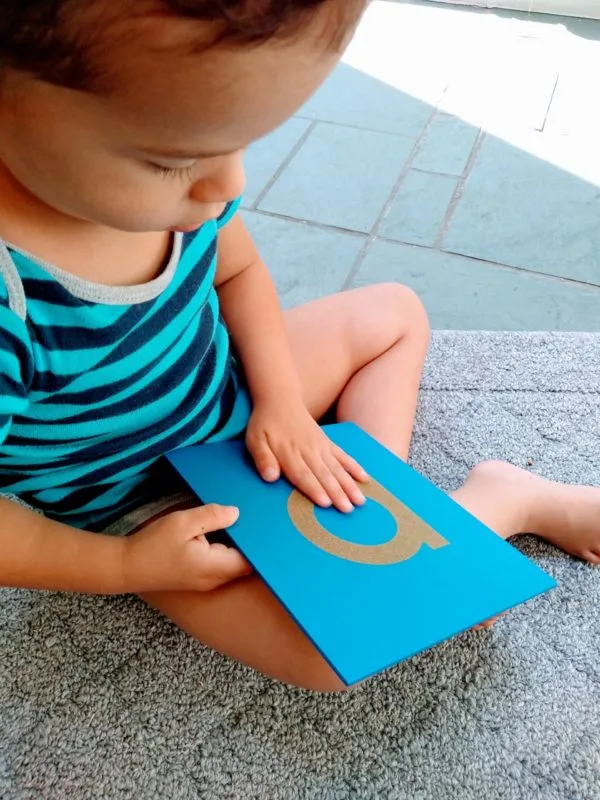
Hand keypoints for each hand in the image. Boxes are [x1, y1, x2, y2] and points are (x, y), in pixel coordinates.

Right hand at [122, 505, 251, 592]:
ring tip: (244, 521)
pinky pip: (222, 564)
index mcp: (214, 567)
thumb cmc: (152, 545)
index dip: (262, 544)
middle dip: (252, 543)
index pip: (252, 560)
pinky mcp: (200, 577)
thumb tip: (238, 513)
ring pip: (234, 564)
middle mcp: (215, 579)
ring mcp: (208, 581)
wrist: (126, 567)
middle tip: (259, 518)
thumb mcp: (182, 523)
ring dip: (239, 545)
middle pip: (246, 563)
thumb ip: (211, 516)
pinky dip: (227, 550)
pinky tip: (224, 531)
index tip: (267, 525)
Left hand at [245, 397, 368, 512]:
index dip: (315, 489)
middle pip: (324, 475)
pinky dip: (354, 467)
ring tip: (360, 500)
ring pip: (336, 468)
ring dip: (349, 485)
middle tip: (348, 509)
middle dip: (337, 493)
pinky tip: (364, 478)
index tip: (326, 503)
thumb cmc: (265, 423)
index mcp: (289, 453)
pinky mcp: (327, 442)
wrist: (280, 399)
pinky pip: (343, 455)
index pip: (303, 475)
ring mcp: (320, 446)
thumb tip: (270, 477)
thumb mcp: (255, 440)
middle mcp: (308, 451)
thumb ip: (262, 459)